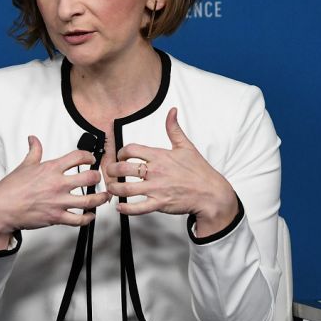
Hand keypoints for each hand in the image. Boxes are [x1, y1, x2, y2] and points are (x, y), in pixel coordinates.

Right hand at [0, 136, 110, 249]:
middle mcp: (58, 184)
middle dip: (98, 177)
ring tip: (104, 196)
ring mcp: (58, 202)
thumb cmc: (11, 189)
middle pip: (89, 177)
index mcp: (51, 169)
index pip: (78, 157)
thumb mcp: (24, 165)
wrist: (1, 208)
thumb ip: (34, 151)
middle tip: (99, 177)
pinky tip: (90, 215)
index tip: (91, 159)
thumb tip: (33, 139)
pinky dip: (88, 218)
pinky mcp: (56, 217)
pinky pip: (79, 219)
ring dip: (100, 198)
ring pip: (89, 200)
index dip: (88, 156)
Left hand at [105, 108, 237, 236]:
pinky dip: (125, 208)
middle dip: (111, 170)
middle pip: (123, 168)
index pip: (131, 149)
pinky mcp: (159, 204)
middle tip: (110, 172)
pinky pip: (137, 208)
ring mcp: (156, 189)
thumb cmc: (199, 172)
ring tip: (112, 188)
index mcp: (160, 156)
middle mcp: (155, 171)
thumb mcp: (186, 146)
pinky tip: (120, 206)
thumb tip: (172, 111)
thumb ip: (174, 129)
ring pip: (126, 188)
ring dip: (114, 188)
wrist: (211, 193)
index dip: (121, 152)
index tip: (120, 157)